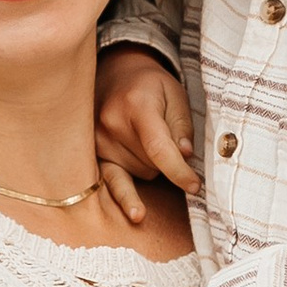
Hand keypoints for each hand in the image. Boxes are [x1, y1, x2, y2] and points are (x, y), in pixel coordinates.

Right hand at [94, 49, 197, 224]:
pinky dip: (127, 196)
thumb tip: (184, 156)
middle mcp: (111, 124)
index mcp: (136, 106)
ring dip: (149, 166)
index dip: (179, 171)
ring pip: (139, 175)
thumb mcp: (175, 94)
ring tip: (144, 137)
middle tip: (164, 133)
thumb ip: (181, 125)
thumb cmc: (150, 85)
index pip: (159, 149)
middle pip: (152, 166)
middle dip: (166, 160)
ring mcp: (97, 141)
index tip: (195, 186)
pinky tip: (137, 213)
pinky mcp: (91, 153)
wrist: (115, 73)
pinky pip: (111, 183)